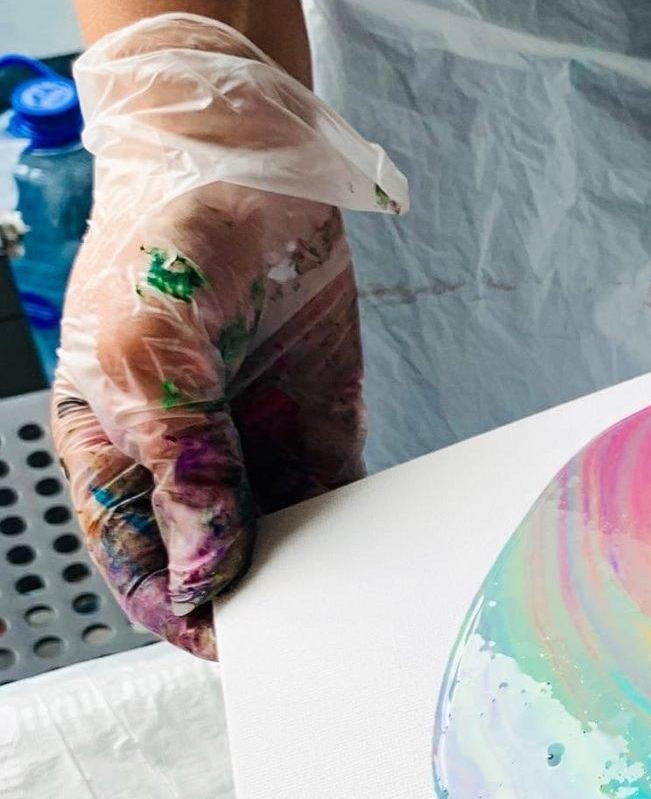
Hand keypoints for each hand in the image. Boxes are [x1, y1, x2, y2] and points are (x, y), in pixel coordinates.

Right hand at [52, 15, 406, 657]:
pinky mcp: (318, 424)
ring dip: (313, 580)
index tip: (228, 645)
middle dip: (252, 606)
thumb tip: (205, 560)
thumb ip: (179, 454)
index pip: (137, 556)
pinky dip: (361, 534)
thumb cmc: (168, 233)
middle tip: (307, 642)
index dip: (175, 606)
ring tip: (356, 614)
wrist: (249, 154)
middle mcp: (185, 458)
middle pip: (211, 562)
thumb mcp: (151, 341)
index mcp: (115, 445)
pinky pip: (339, 497)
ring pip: (280, 542)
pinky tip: (387, 560)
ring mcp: (252, 443)